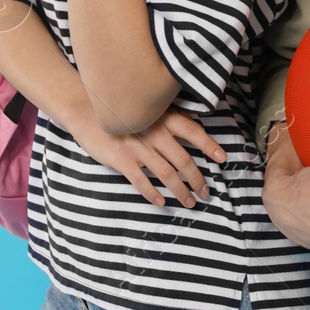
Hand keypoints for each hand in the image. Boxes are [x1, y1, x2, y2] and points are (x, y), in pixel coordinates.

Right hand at [73, 107, 227, 207]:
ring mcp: (138, 147)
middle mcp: (155, 132)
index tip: (222, 159)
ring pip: (166, 173)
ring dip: (180, 190)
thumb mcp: (150, 108)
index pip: (194, 132)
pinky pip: (141, 181)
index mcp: (165, 117)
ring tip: (189, 201)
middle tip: (206, 192)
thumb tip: (196, 125)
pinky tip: (162, 202)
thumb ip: (171, 117)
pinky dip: (153, 193)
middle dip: (197, 179)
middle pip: (183, 159)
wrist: (87, 112)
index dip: (209, 145)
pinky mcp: (121, 160)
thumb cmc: (124, 110)